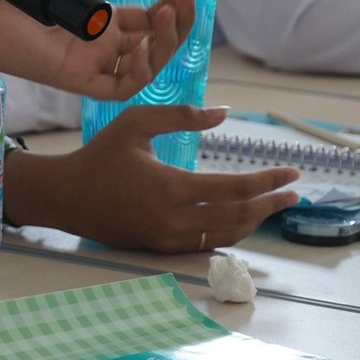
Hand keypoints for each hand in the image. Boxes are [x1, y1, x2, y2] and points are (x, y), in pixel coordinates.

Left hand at [0, 0, 194, 101]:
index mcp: (101, 22)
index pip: (148, 19)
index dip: (168, 4)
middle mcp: (103, 46)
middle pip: (156, 42)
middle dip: (177, 20)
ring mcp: (93, 65)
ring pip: (147, 66)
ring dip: (166, 43)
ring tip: (168, 14)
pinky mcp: (79, 80)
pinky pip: (121, 88)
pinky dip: (140, 72)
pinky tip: (144, 48)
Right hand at [8, 106, 300, 251]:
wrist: (65, 196)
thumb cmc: (99, 155)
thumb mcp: (136, 124)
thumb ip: (182, 116)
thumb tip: (223, 113)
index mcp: (172, 187)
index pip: (235, 188)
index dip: (269, 181)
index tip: (292, 172)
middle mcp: (175, 219)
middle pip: (239, 215)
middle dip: (271, 204)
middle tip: (294, 193)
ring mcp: (168, 238)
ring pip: (226, 233)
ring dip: (256, 220)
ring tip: (274, 206)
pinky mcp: (161, 247)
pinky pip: (207, 242)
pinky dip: (231, 231)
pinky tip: (242, 219)